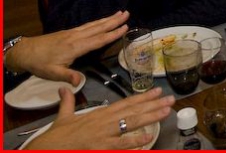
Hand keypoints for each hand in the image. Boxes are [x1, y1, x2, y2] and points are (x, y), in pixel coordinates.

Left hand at [5, 11, 129, 81]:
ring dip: (107, 19)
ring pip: (93, 25)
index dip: (113, 34)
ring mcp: (73, 33)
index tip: (126, 27)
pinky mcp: (69, 32)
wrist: (26, 51)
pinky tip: (101, 21)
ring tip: (119, 13)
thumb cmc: (40, 64)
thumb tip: (79, 83)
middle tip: (127, 13)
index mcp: (75, 47)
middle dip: (113, 21)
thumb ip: (67, 76)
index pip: (98, 40)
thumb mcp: (52, 74)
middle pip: (98, 28)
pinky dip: (97, 22)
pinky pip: (87, 25)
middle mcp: (76, 37)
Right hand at [26, 87, 173, 149]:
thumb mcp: (64, 117)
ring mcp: (103, 134)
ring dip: (151, 117)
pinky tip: (148, 138)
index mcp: (99, 114)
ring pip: (131, 124)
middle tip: (171, 99)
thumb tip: (64, 88)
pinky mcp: (100, 147)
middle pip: (133, 111)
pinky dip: (135, 141)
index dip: (142, 97)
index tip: (157, 92)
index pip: (125, 103)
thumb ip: (68, 102)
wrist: (45, 150)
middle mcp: (104, 121)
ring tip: (167, 112)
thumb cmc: (55, 137)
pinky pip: (121, 145)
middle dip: (153, 105)